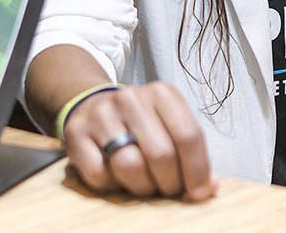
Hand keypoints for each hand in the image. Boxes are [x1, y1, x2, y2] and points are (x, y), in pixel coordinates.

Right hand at [62, 81, 218, 200]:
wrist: (93, 106)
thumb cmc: (141, 124)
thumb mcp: (170, 126)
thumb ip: (192, 153)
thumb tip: (209, 187)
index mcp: (161, 93)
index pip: (188, 135)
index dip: (197, 171)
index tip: (198, 192)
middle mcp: (130, 98)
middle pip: (161, 155)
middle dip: (169, 183)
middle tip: (167, 188)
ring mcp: (101, 113)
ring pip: (130, 166)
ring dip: (141, 186)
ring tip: (144, 183)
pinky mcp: (76, 132)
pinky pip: (100, 175)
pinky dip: (112, 185)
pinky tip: (116, 175)